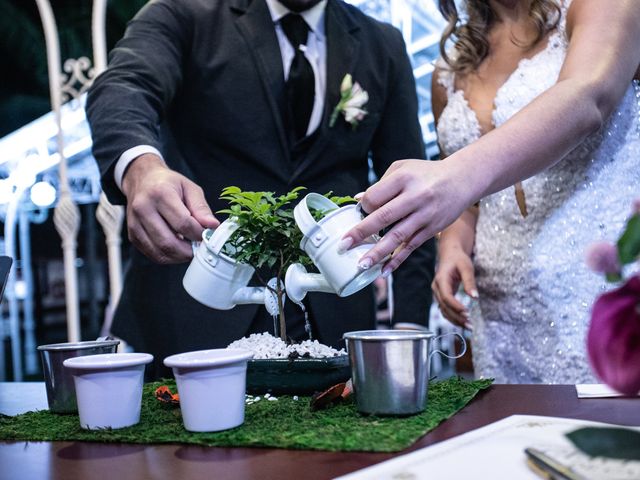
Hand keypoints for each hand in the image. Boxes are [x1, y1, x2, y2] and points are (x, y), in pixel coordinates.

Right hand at [122, 153, 219, 262]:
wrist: (142, 181)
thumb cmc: (169, 184)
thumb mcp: (190, 188)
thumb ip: (202, 208)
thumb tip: (213, 226)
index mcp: (160, 193)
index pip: (183, 223)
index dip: (199, 234)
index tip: (208, 235)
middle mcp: (143, 208)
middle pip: (169, 242)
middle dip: (189, 250)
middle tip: (201, 248)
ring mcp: (135, 224)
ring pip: (161, 252)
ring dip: (180, 256)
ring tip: (190, 248)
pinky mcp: (132, 236)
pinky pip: (153, 255)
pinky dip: (169, 257)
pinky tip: (178, 249)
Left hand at [341, 159, 475, 273]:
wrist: (462, 179)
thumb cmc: (427, 173)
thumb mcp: (403, 168)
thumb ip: (380, 185)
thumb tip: (359, 200)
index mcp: (404, 178)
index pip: (375, 196)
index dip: (363, 206)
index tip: (359, 211)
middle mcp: (415, 197)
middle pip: (384, 217)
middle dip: (361, 233)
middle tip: (343, 245)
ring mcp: (424, 215)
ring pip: (397, 236)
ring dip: (378, 253)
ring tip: (361, 265)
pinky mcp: (431, 229)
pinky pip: (411, 246)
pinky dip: (397, 259)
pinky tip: (384, 270)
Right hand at [431, 246, 476, 329]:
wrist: (450, 255)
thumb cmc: (458, 259)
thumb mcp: (466, 267)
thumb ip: (469, 282)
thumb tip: (474, 297)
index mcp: (441, 280)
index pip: (446, 297)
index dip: (456, 306)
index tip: (467, 313)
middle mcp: (436, 288)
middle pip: (444, 306)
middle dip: (456, 317)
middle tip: (470, 324)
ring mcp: (438, 293)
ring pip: (443, 310)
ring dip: (455, 319)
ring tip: (468, 326)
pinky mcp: (442, 297)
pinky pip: (445, 309)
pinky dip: (453, 317)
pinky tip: (462, 322)